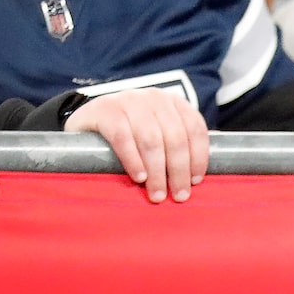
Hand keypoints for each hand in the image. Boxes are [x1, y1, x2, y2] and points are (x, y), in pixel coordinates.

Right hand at [70, 88, 209, 201]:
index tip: (196, 182)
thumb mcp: (158, 134)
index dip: (199, 157)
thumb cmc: (130, 135)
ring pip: (151, 139)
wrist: (88, 121)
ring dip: (156, 171)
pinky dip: (133, 159)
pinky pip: (123, 137)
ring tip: (157, 194)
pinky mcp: (105, 110)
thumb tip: (206, 174)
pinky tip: (138, 177)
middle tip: (178, 196)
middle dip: (178, 170)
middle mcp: (154, 98)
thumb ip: (179, 145)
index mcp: (173, 103)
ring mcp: (128, 100)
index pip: (195, 128)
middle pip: (175, 137)